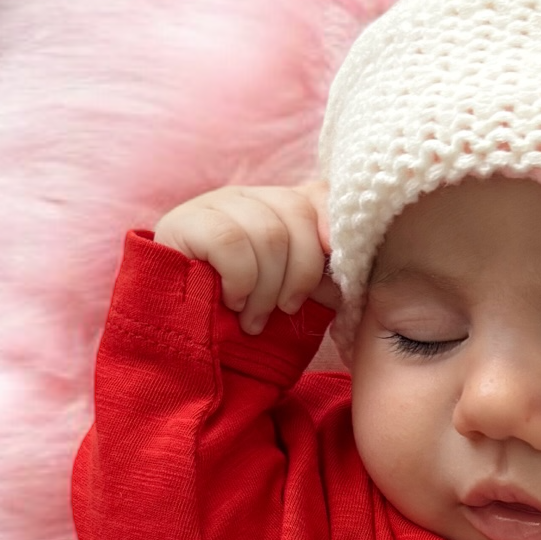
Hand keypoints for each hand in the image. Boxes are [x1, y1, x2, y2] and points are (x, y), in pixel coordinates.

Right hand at [152, 180, 340, 333]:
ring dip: (268, 288)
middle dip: (301, 273)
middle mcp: (246, 197)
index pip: (319, 195)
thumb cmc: (242, 322)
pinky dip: (241, 281)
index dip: (334, 229)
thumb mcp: (292, 295)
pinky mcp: (182, 223)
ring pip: (268, 233)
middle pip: (297, 213)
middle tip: (286, 309)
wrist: (183, 344)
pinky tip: (231, 302)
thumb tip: (358, 265)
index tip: (340, 275)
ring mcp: (212, 205)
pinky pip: (232, 242)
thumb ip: (323, 274)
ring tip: (254, 317)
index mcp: (275, 209)